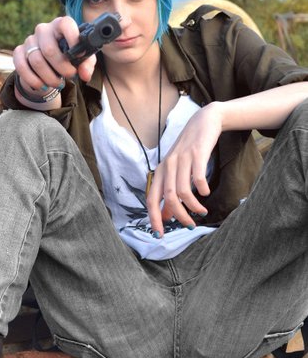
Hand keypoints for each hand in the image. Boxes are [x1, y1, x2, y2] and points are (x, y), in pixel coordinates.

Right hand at [13, 16, 96, 92]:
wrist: (49, 63)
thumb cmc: (68, 56)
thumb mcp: (82, 58)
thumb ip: (86, 64)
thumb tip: (85, 75)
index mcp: (60, 25)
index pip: (65, 24)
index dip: (73, 39)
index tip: (79, 56)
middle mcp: (43, 30)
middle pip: (49, 50)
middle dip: (62, 68)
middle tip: (70, 75)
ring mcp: (30, 40)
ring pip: (37, 62)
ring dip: (50, 78)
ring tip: (59, 84)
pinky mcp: (19, 51)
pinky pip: (22, 67)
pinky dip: (33, 80)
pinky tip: (42, 86)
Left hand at [147, 103, 222, 236]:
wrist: (204, 122)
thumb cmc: (189, 150)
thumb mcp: (176, 171)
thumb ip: (170, 192)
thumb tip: (166, 216)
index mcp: (160, 172)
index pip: (152, 199)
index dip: (154, 218)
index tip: (160, 235)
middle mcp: (168, 166)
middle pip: (169, 198)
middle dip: (179, 216)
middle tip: (190, 225)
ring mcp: (181, 159)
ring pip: (183, 190)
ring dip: (193, 206)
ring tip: (202, 212)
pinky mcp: (196, 153)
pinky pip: (197, 177)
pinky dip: (202, 189)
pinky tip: (206, 193)